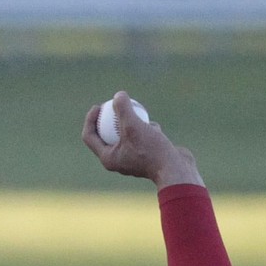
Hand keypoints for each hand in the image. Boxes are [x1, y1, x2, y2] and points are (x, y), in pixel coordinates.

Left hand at [82, 92, 204, 188]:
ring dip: (133, 122)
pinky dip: (147, 130)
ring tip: (139, 115)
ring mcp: (132, 158)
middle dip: (110, 117)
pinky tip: (155, 128)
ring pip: (127, 134)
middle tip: (116, 102)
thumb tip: (118, 95)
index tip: (99, 105)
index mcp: (108, 158)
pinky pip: (142, 137)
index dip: (90, 119)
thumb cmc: (151, 151)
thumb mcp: (134, 126)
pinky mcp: (147, 155)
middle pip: (106, 134)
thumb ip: (123, 109)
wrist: (175, 170)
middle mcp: (118, 161)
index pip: (90, 136)